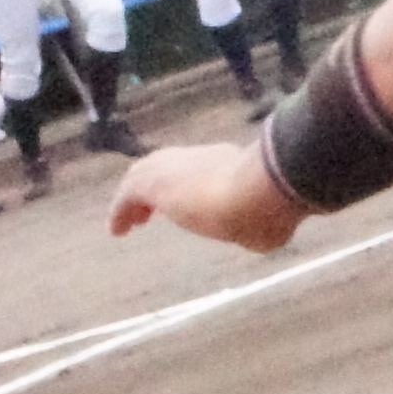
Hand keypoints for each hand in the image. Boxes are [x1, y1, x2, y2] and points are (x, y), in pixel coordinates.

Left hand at [111, 141, 304, 253]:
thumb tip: (273, 235)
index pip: (203, 169)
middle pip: (168, 167)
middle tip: (149, 212)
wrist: (260, 190)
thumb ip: (269, 221)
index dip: (192, 185)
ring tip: (129, 224)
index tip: (190, 201)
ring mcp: (175, 166)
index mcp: (230, 162)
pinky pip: (127, 196)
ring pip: (145, 177)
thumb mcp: (273, 215)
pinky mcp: (153, 182)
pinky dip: (120, 212)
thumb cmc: (273, 207)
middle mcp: (201, 157)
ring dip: (136, 200)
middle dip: (157, 188)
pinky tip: (118, 232)